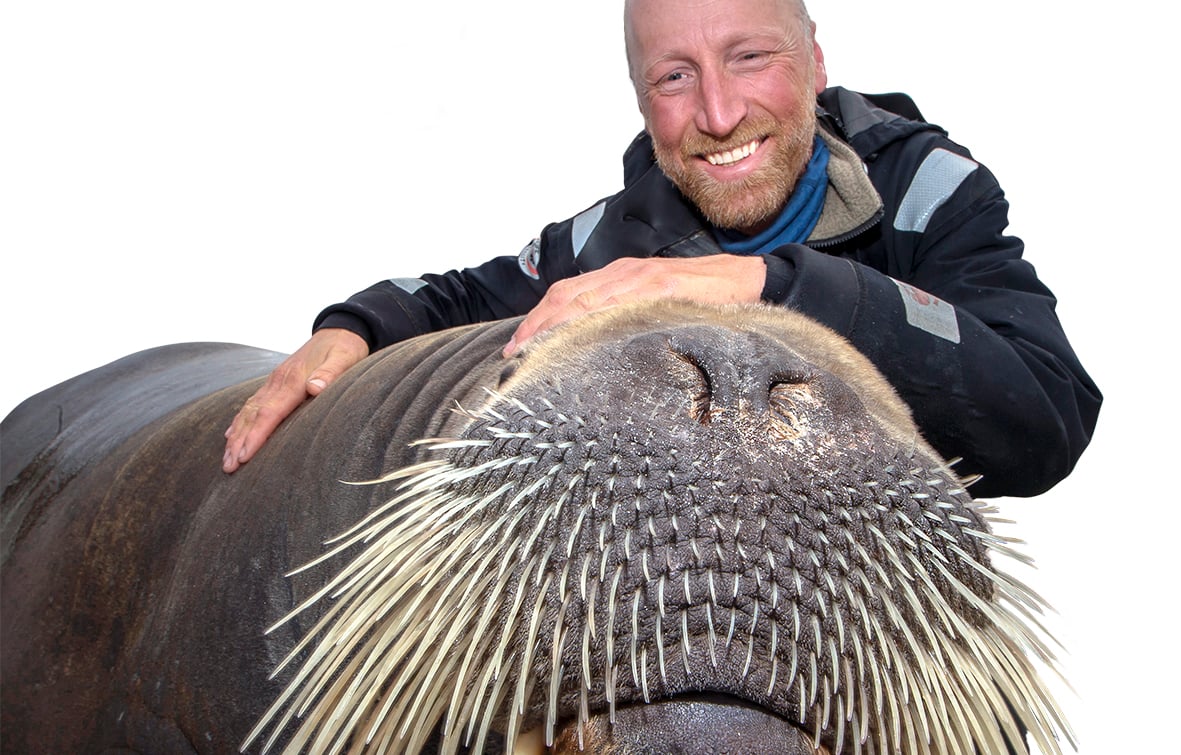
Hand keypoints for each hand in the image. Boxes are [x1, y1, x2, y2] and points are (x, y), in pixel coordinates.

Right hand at [222, 328, 367, 472]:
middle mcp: (279, 381)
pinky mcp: (277, 382)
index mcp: (294, 379)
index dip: (256, 435)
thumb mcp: (345, 358)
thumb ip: (330, 373)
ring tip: (226, 459)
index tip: (244, 456)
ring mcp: (275, 381)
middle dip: (239, 442)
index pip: (270, 412)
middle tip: (229, 467)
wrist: (340, 329)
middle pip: (253, 415)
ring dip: (235, 435)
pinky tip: (231, 434)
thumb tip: (315, 387)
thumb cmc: (346, 347)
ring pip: (249, 411)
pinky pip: (253, 403)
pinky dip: (240, 421)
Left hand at [503, 254, 765, 355]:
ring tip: (532, 351)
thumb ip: (630, 318)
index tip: (517, 345)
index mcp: (621, 277)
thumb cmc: (705, 298)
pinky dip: (592, 321)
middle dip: (536, 325)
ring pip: (585, 300)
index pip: (568, 294)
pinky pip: (619, 304)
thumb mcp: (659, 305)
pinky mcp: (662, 287)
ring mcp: (642, 279)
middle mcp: (624, 273)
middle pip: (566, 296)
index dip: (539, 318)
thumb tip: (599, 350)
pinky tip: (577, 339)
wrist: (750, 280)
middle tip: (513, 354)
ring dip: (554, 326)